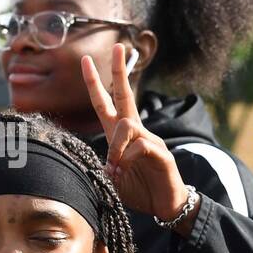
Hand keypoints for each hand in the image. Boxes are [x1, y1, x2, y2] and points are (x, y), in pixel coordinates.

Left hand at [82, 43, 188, 220]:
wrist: (166, 206)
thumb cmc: (140, 190)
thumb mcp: (113, 178)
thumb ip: (105, 166)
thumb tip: (104, 162)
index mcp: (122, 135)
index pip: (107, 103)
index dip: (96, 83)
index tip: (86, 61)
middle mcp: (137, 132)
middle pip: (126, 95)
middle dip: (120, 71)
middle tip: (118, 46)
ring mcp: (151, 140)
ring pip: (127, 126)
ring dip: (116, 147)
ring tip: (115, 169)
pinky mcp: (161, 153)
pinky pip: (140, 146)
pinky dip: (127, 158)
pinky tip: (124, 171)